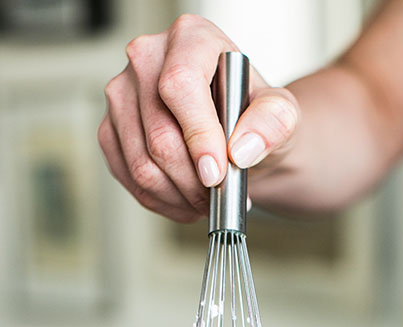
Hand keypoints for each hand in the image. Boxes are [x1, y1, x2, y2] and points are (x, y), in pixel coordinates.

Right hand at [98, 15, 299, 222]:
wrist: (237, 134)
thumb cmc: (253, 115)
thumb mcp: (281, 114)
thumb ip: (273, 123)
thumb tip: (241, 148)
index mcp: (190, 39)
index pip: (180, 87)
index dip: (198, 136)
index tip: (217, 172)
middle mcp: (147, 59)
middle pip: (159, 136)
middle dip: (194, 181)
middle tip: (220, 194)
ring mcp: (122, 96)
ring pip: (141, 165)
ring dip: (180, 196)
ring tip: (207, 199)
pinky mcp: (111, 130)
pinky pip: (130, 179)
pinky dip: (162, 201)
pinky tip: (186, 199)